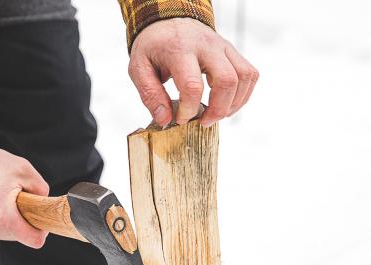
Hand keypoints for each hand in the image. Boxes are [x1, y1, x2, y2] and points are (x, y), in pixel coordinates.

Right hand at [0, 146, 49, 248]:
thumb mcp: (23, 169)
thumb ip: (41, 189)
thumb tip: (45, 202)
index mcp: (5, 219)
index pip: (35, 240)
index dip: (43, 229)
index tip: (41, 215)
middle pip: (23, 235)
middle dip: (26, 218)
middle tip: (20, 196)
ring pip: (10, 232)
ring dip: (13, 217)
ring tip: (4, 196)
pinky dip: (1, 217)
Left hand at [128, 18, 258, 127]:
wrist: (166, 18)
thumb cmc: (153, 46)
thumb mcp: (139, 68)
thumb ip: (150, 95)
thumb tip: (165, 120)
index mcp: (179, 49)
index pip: (192, 86)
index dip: (189, 110)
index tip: (180, 119)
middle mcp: (206, 45)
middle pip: (226, 80)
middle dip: (217, 110)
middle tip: (203, 122)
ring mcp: (222, 46)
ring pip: (244, 77)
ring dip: (233, 104)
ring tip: (215, 115)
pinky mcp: (231, 51)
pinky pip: (249, 74)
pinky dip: (242, 95)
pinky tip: (226, 105)